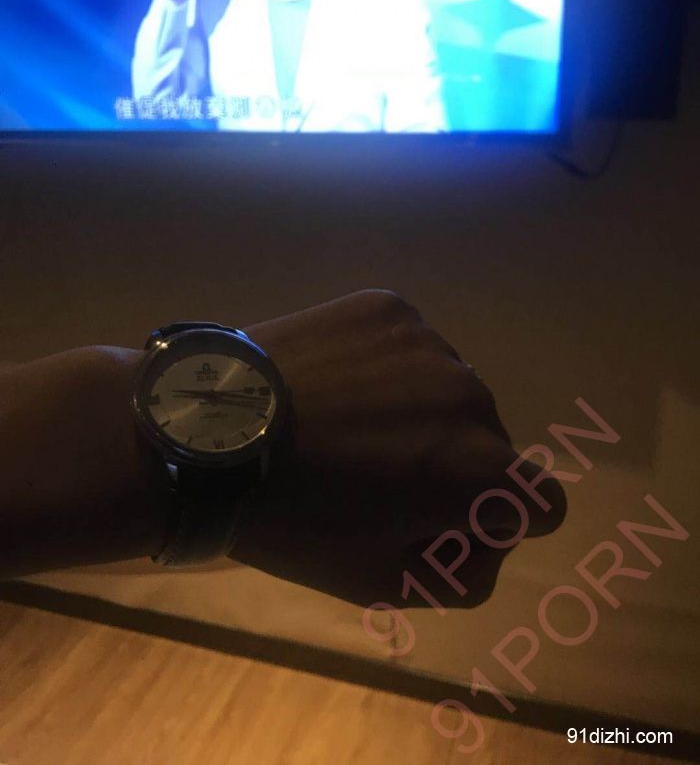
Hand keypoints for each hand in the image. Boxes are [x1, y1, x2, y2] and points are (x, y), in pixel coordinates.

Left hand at [233, 290, 566, 606]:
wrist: (207, 432)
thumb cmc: (294, 520)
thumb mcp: (379, 582)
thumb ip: (462, 574)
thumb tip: (487, 539)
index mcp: (478, 469)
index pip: (541, 502)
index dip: (496, 521)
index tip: (439, 517)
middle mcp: (472, 395)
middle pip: (490, 443)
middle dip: (451, 464)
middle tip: (374, 474)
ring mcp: (430, 342)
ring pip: (450, 391)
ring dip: (419, 412)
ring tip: (347, 424)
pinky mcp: (390, 308)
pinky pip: (413, 348)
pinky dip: (389, 368)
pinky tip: (336, 384)